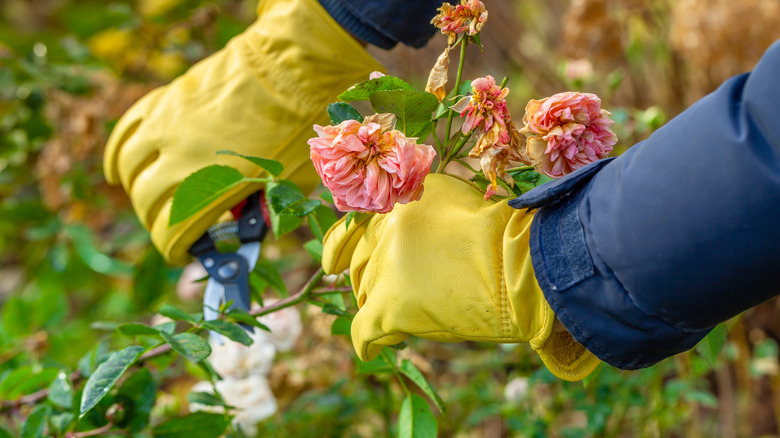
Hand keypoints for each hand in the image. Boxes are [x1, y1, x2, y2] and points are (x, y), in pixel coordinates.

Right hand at [104, 0, 381, 264]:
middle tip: (173, 227)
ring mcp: (168, 125)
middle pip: (146, 202)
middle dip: (156, 222)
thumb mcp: (289, 182)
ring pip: (129, 168)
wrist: (293, 67)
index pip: (173, 231)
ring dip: (135, 190)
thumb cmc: (299, 128)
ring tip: (149, 200)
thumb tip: (249, 232)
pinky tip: (118, 170)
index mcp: (214, 185)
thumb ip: (265, 211)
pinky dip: (117, 154)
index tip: (183, 252)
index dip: (175, 249)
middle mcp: (181, 157)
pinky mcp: (166, 101)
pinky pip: (127, 131)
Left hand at [322, 174, 599, 380]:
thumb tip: (402, 214)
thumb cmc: (499, 231)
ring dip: (378, 304)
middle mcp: (383, 234)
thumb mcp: (455, 196)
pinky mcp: (390, 307)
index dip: (340, 248)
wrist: (519, 264)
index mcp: (396, 205)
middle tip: (391, 291)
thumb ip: (419, 204)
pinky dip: (366, 340)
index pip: (352, 228)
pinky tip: (371, 346)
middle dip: (370, 279)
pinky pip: (363, 330)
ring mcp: (384, 270)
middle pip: (360, 265)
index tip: (332, 263)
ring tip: (403, 312)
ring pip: (364, 295)